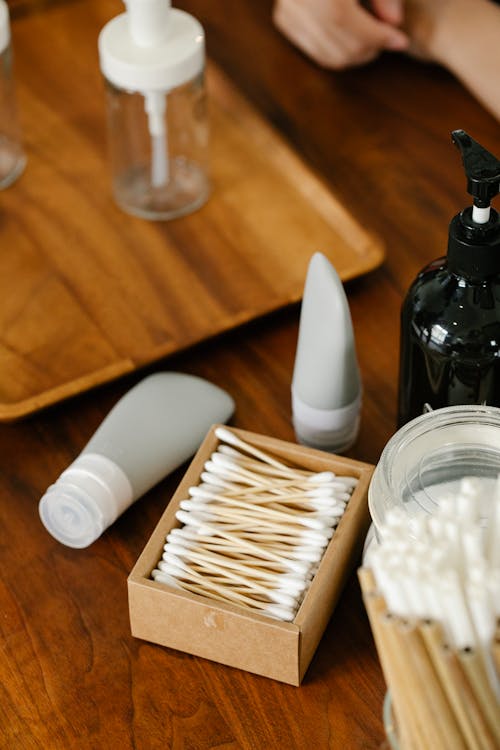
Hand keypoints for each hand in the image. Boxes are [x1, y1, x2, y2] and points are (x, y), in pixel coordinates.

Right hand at [273, 0, 408, 68]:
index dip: (378, 37)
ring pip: (329, 56)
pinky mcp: (285, 20)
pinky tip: (352, 37)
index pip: (349, 24)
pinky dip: (339, 51)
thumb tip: (394, 23)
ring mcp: (288, 12)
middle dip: (369, 49)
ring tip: (371, 38)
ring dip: (357, 54)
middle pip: (340, 47)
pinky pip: (317, 52)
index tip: (401, 41)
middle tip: (385, 38)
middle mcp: (300, 1)